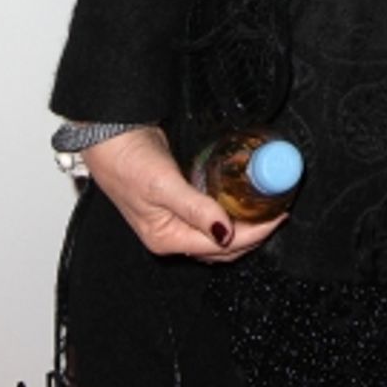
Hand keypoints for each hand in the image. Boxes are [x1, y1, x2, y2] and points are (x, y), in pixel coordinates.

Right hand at [82, 125, 285, 261]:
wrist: (110, 139)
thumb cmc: (127, 163)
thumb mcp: (162, 186)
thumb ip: (194, 209)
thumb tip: (224, 233)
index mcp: (166, 238)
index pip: (220, 246)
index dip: (253, 234)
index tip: (276, 218)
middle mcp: (170, 234)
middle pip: (220, 248)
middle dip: (252, 235)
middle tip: (276, 214)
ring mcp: (173, 220)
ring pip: (216, 235)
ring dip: (242, 227)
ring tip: (264, 210)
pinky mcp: (176, 203)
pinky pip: (209, 217)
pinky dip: (228, 214)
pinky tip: (239, 202)